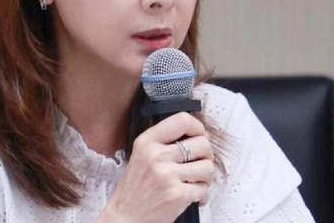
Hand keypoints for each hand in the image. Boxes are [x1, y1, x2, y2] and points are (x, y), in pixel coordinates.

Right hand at [97, 112, 214, 222]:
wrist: (125, 218)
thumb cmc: (134, 190)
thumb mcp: (140, 156)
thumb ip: (163, 143)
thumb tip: (196, 137)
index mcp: (147, 142)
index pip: (182, 120)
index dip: (198, 127)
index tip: (199, 136)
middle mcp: (156, 156)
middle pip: (202, 144)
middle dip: (206, 155)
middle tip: (199, 163)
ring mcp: (167, 176)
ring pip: (208, 167)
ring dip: (206, 177)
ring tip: (196, 181)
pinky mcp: (177, 195)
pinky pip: (204, 189)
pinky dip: (202, 195)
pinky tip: (192, 197)